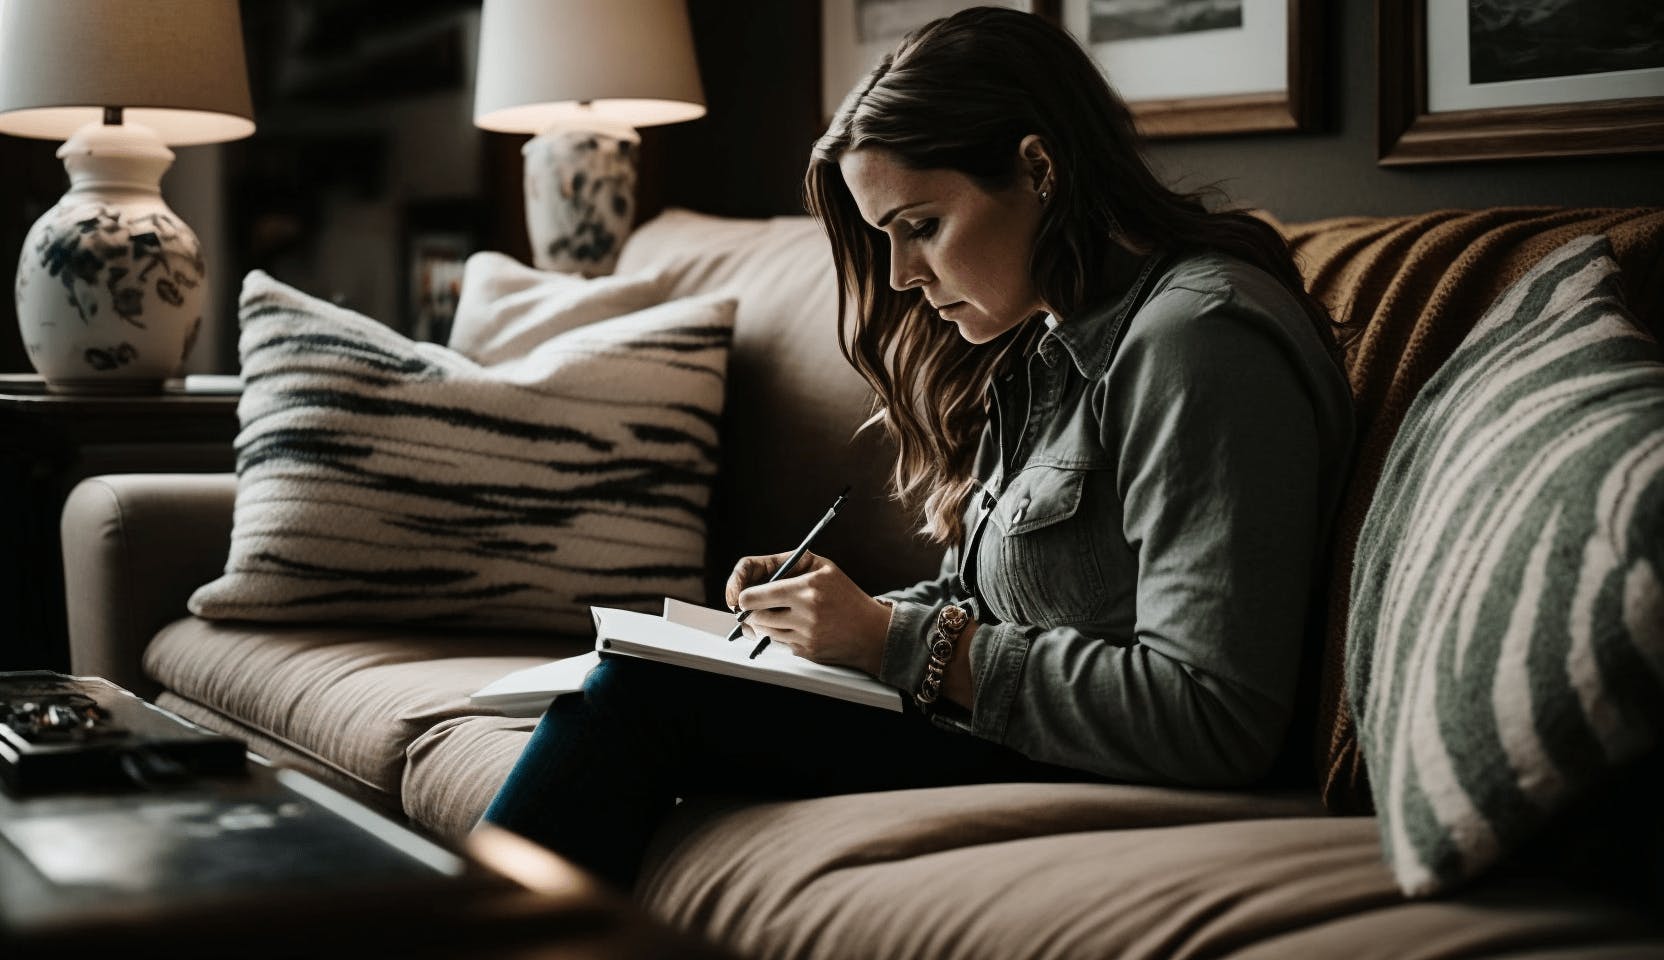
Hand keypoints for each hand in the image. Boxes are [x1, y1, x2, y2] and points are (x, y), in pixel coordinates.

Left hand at [723, 551, 892, 675]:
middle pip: (755, 616)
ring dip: (764, 623)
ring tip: (779, 613)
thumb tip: (752, 579)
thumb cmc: (845, 595)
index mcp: (807, 588)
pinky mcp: (805, 652)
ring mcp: (805, 635)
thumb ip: (787, 565)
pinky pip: (779, 643)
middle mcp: (805, 613)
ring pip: (764, 631)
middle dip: (750, 611)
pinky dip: (780, 635)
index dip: (741, 596)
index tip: (739, 597)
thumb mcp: (822, 567)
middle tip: (753, 606)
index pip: (755, 596)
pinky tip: (796, 626)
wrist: (872, 631)